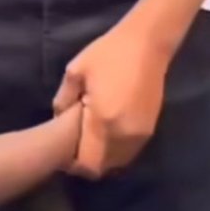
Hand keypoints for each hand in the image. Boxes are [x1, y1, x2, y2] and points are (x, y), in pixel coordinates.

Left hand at [53, 25, 168, 177]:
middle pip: (103, 167)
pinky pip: (130, 151)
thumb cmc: (108, 54)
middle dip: (88, 160)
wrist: (146, 44)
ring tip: (92, 136)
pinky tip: (108, 130)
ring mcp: (140, 134)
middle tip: (77, 142)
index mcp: (103, 121)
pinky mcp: (151, 129)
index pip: (89, 164)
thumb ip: (63, 100)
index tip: (66, 152)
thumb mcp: (76, 72)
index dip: (75, 165)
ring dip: (104, 156)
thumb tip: (59, 120)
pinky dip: (118, 149)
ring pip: (119, 161)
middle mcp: (124, 135)